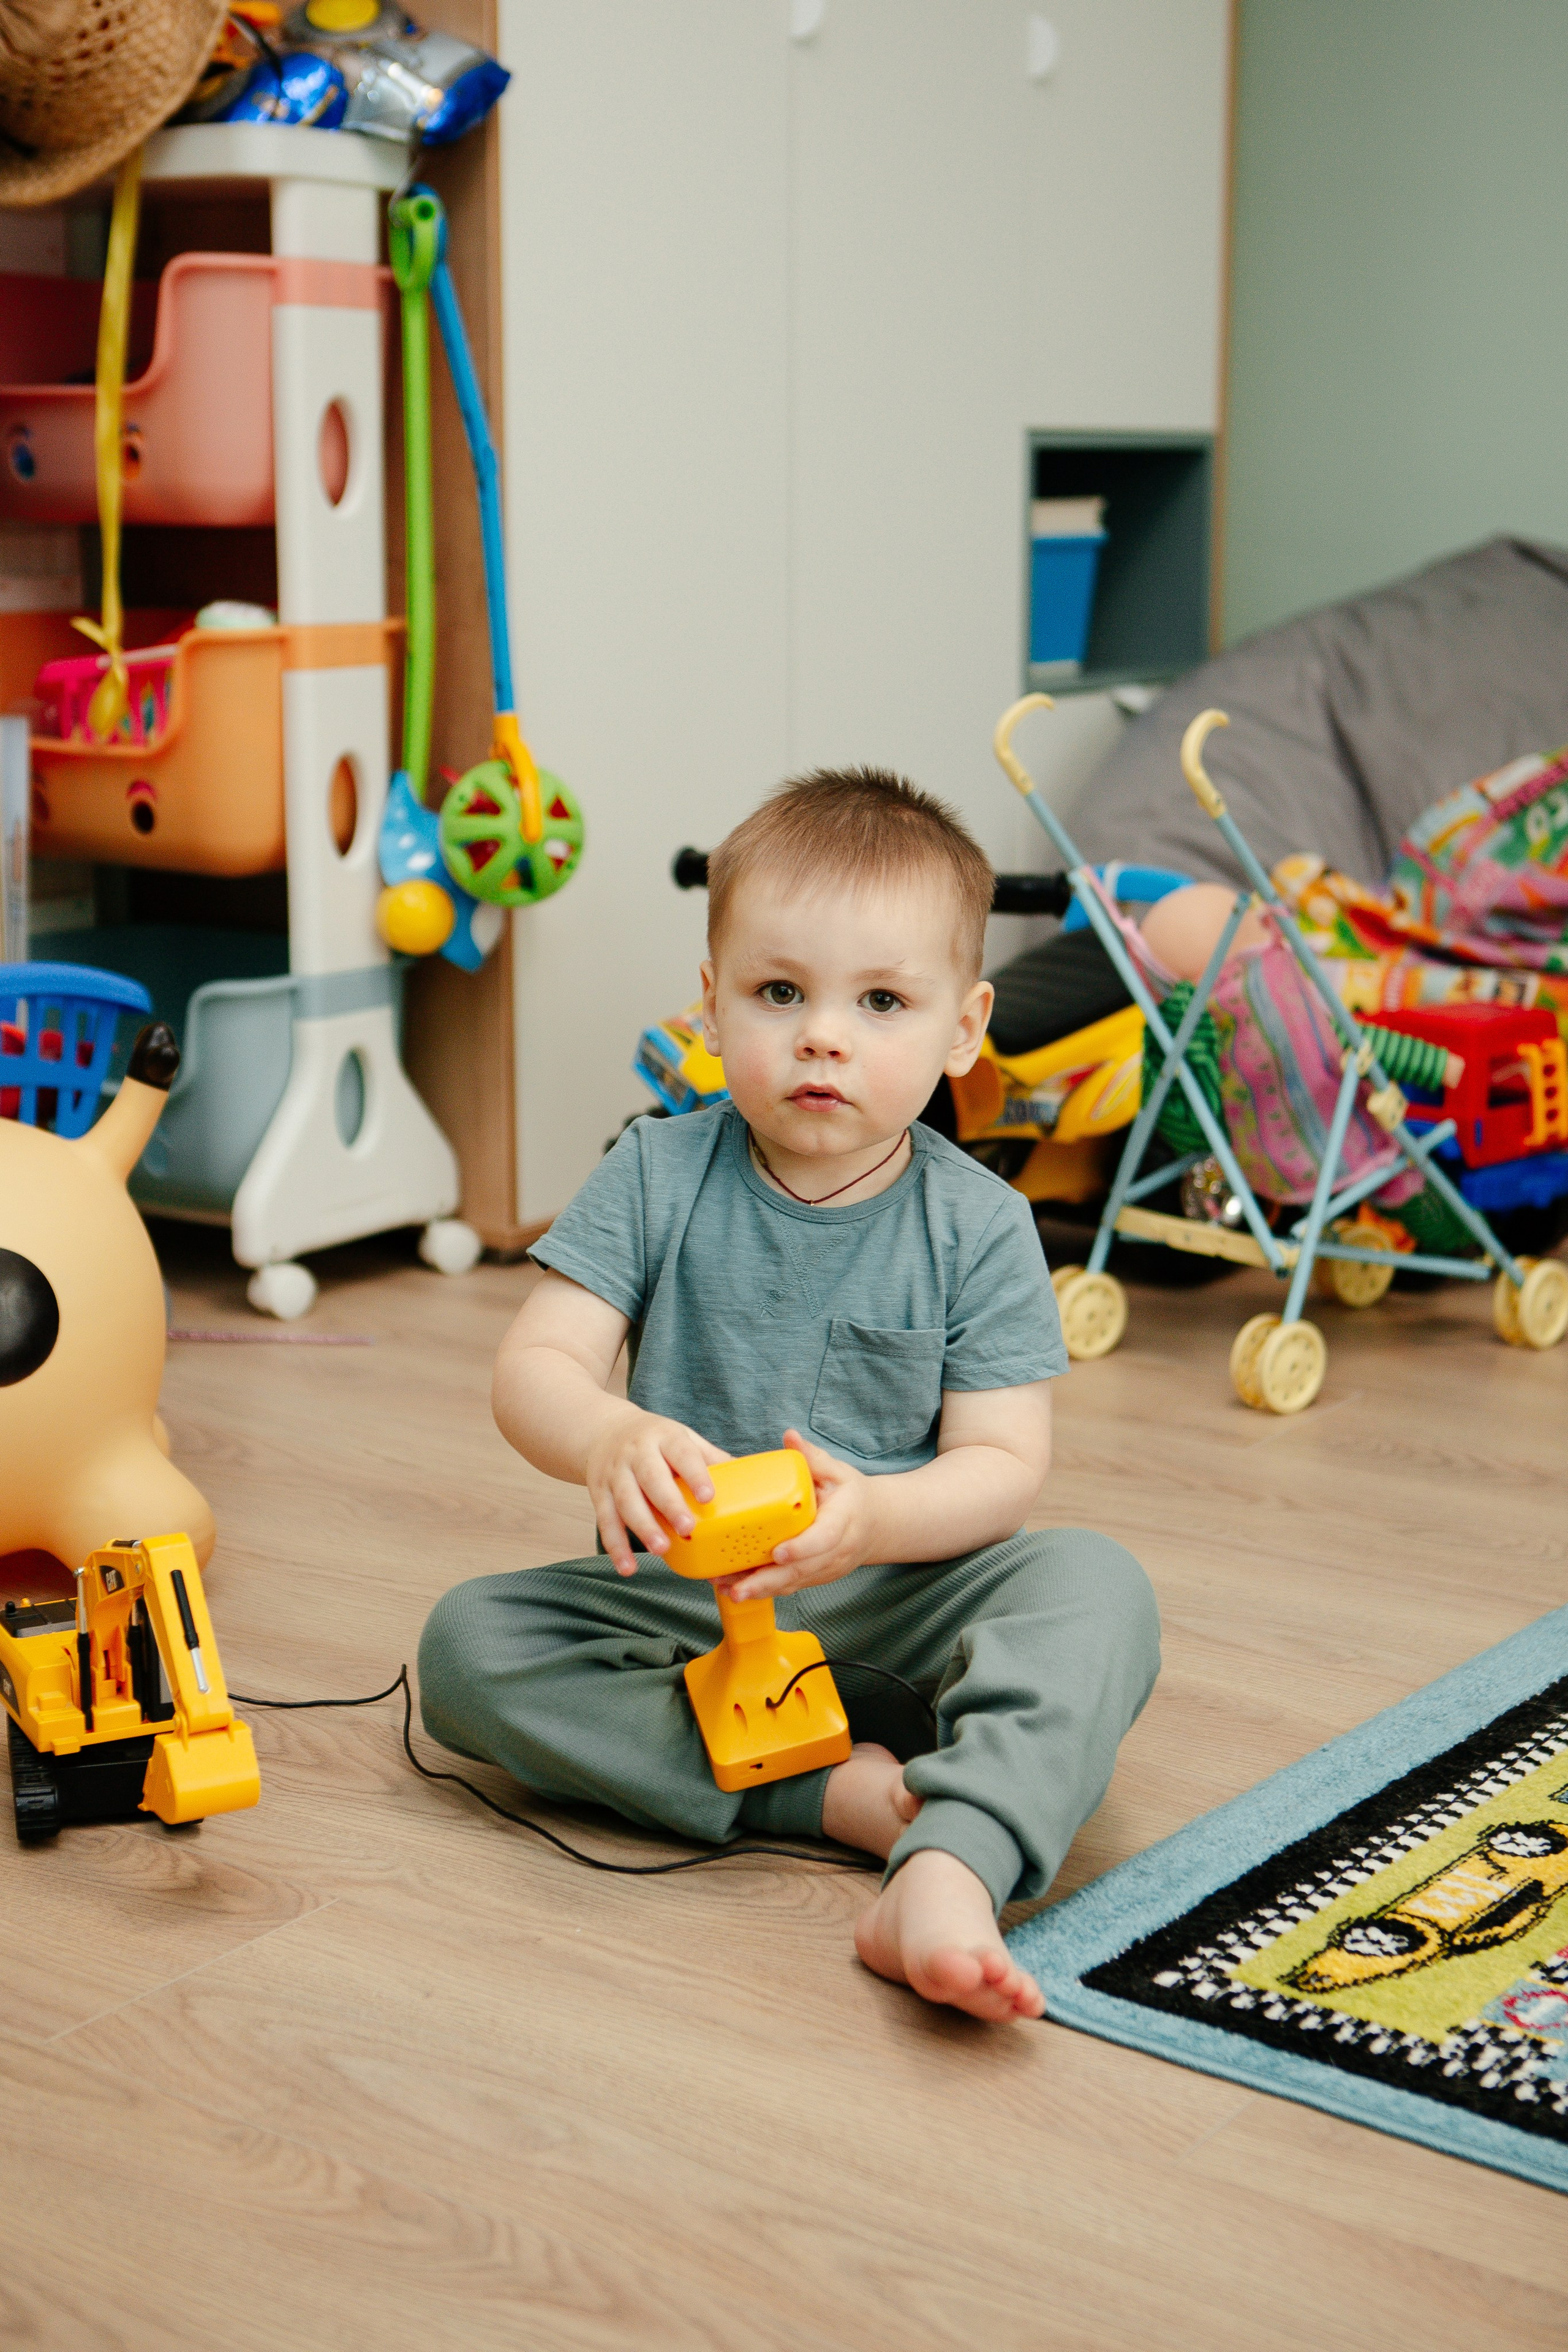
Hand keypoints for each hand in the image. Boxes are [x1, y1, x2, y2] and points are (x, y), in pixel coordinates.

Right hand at [584, 1407, 729, 1574]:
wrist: (603, 1431)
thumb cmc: (655, 1441)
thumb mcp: (682, 1438)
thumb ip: (710, 1458)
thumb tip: (751, 1479)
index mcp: (664, 1438)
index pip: (681, 1454)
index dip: (695, 1474)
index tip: (708, 1496)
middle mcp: (637, 1453)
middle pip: (652, 1479)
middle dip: (669, 1504)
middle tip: (687, 1527)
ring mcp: (615, 1473)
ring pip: (627, 1502)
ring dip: (643, 1527)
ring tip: (662, 1549)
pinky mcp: (598, 1493)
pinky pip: (605, 1522)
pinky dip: (615, 1546)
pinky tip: (627, 1567)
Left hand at [718, 1429, 882, 1601]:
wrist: (876, 1524)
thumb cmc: (852, 1496)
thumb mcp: (837, 1472)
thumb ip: (812, 1457)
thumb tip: (790, 1436)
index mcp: (843, 1520)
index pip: (824, 1538)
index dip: (801, 1548)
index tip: (777, 1553)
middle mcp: (837, 1550)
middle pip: (803, 1570)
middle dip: (769, 1581)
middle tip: (738, 1587)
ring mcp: (827, 1568)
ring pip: (794, 1583)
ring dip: (761, 1590)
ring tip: (730, 1592)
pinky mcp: (816, 1577)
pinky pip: (790, 1586)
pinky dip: (765, 1591)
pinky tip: (738, 1590)